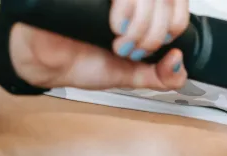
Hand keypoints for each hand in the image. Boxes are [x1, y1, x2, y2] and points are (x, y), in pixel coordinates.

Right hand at [9, 0, 189, 90]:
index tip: (165, 45)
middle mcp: (130, 0)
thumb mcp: (132, 75)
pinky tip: (115, 27)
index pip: (177, 2)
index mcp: (142, 12)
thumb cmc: (84, 61)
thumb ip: (161, 77)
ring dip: (143, 26)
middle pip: (165, 0)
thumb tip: (179, 63)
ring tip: (121, 44)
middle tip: (136, 51)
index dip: (177, 24)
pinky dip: (126, 9)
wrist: (47, 63)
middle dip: (156, 34)